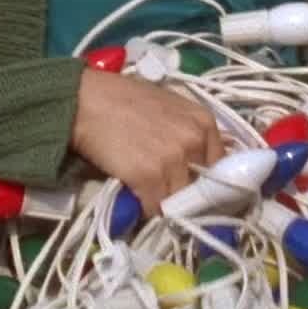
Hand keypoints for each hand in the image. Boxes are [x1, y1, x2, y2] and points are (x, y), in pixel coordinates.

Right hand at [69, 68, 222, 215]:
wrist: (86, 100)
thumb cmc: (124, 100)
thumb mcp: (170, 108)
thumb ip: (189, 132)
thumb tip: (199, 163)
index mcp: (204, 122)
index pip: (220, 166)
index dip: (204, 180)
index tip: (192, 187)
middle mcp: (195, 140)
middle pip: (200, 186)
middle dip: (183, 192)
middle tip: (164, 189)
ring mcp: (173, 160)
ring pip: (177, 200)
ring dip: (161, 201)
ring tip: (145, 191)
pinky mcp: (149, 177)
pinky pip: (154, 208)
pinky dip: (143, 208)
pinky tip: (132, 195)